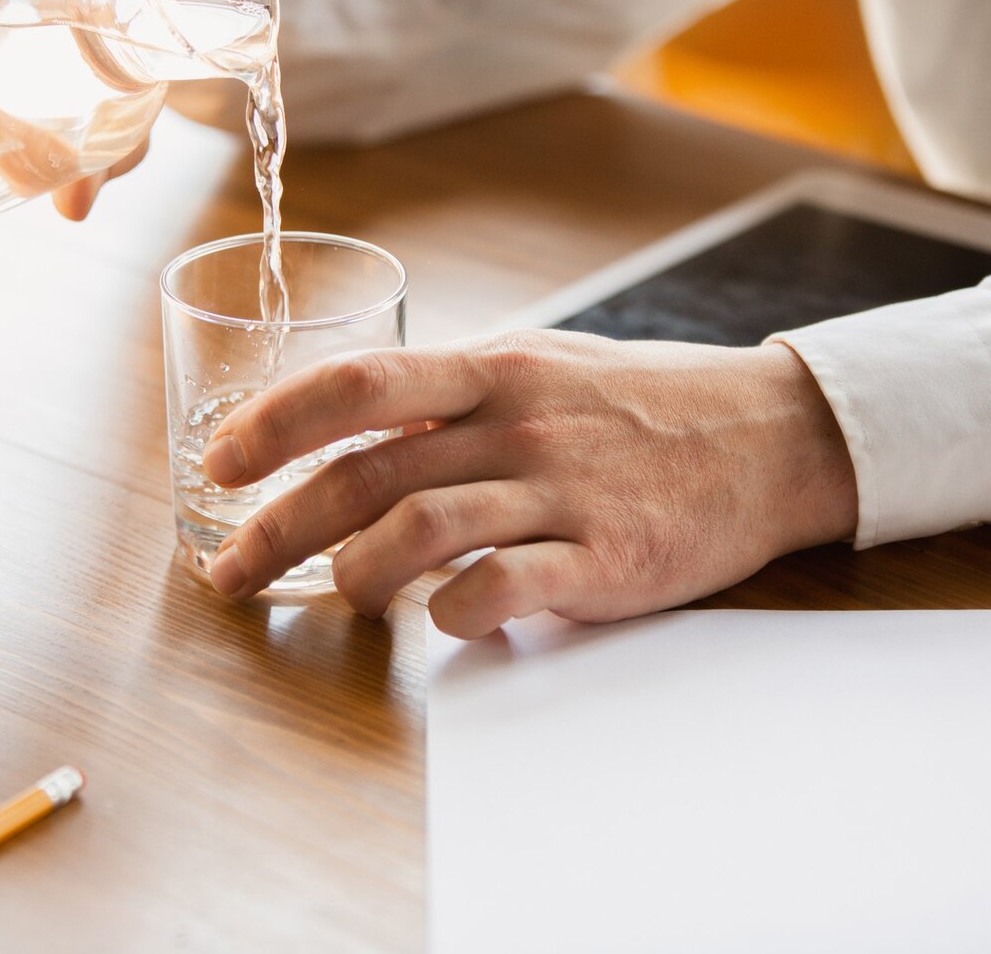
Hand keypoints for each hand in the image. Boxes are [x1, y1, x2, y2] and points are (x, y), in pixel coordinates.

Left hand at [200, 331, 857, 636]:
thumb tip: (354, 424)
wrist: (769, 436)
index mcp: (492, 369)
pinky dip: (454, 613)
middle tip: (228, 570)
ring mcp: (562, 491)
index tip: (221, 465)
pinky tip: (443, 622)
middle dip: (278, 526)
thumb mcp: (540, 368)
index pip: (356, 384)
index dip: (274, 423)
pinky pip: (505, 590)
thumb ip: (451, 395)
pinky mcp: (606, 559)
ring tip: (338, 596)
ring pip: (420, 531)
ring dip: (356, 574)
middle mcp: (516, 424)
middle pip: (366, 473)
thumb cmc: (639, 404)